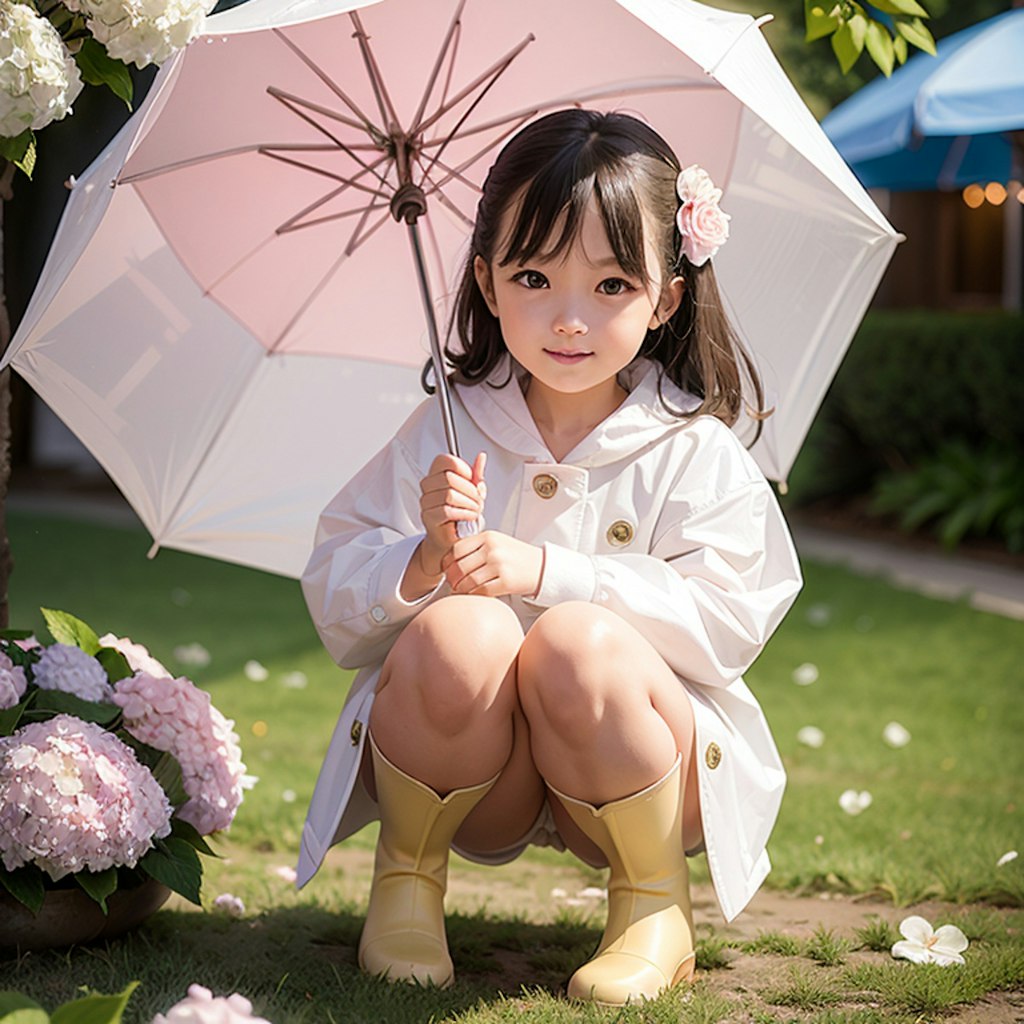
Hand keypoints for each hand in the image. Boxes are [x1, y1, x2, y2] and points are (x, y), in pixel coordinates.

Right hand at [418, 451, 485, 575]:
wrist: (452, 538)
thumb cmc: (461, 514)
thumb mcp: (472, 491)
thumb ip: (476, 475)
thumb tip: (481, 457)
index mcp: (437, 474)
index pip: (445, 460)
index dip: (462, 468)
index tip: (471, 479)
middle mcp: (428, 486)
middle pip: (449, 478)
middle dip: (470, 490)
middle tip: (477, 499)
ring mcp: (426, 502)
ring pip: (449, 495)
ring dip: (469, 503)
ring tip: (474, 509)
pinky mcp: (429, 517)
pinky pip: (447, 511)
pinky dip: (464, 514)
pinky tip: (469, 516)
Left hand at [442, 530, 543, 597]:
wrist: (542, 567)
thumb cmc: (517, 557)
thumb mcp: (497, 542)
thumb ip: (476, 547)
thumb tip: (450, 561)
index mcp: (488, 537)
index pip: (457, 549)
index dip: (447, 562)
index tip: (446, 570)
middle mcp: (492, 549)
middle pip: (460, 566)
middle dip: (452, 579)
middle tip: (452, 584)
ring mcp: (499, 565)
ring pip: (469, 581)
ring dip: (461, 589)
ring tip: (462, 591)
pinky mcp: (506, 581)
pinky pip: (481, 591)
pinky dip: (474, 595)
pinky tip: (475, 595)